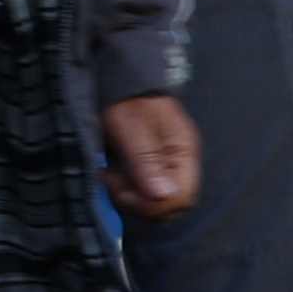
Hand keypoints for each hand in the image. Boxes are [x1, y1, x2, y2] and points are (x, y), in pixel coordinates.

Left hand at [101, 92, 203, 219]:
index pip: (183, 198)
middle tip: (113, 181)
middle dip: (139, 202)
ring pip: (155, 203)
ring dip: (128, 196)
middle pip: (170, 205)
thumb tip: (164, 196)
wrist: (122, 86)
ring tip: (109, 176)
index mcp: (184, 153)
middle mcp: (181, 164)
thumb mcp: (131, 129)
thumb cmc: (128, 102)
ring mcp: (167, 168)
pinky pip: (144, 193)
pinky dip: (125, 190)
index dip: (154, 203)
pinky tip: (111, 175)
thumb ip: (147, 161)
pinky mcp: (153, 170)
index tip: (125, 190)